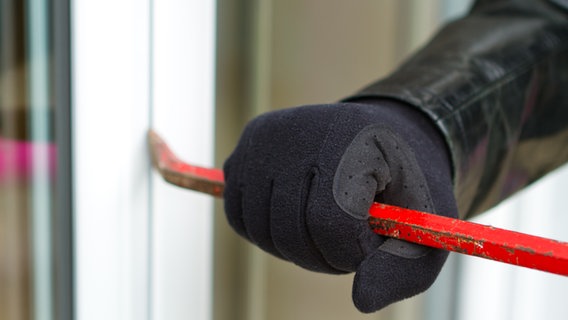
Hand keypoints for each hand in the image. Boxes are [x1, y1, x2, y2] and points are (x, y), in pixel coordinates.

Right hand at [223, 100, 456, 311]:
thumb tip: (360, 301)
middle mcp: (301, 130)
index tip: (371, 239)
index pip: (331, 222)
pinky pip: (238, 215)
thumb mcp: (426, 228)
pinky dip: (265, 233)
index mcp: (354, 141)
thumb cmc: (406, 185)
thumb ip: (402, 269)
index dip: (352, 251)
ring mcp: (266, 139)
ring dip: (294, 248)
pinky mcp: (246, 148)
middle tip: (349, 238)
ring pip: (261, 229)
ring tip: (325, 228)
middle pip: (290, 231)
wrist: (383, 136)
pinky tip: (295, 219)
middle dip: (323, 254)